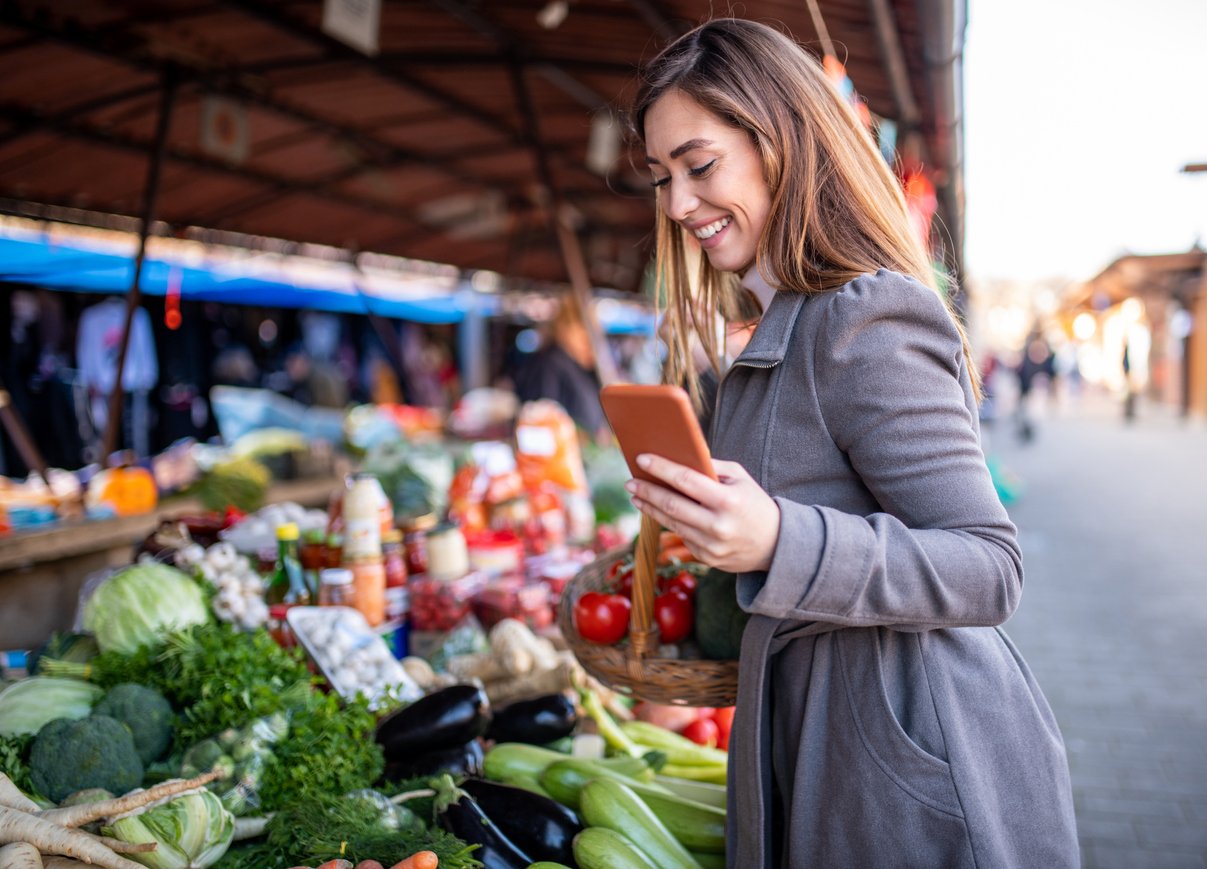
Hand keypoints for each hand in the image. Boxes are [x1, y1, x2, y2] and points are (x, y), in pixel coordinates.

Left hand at [625, 454, 779, 573]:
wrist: (776, 545)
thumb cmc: (754, 503)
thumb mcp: (740, 479)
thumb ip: (711, 468)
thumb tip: (678, 457)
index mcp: (729, 500)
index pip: (687, 481)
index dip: (661, 469)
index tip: (641, 459)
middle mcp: (719, 525)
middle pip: (672, 505)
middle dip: (647, 491)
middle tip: (630, 482)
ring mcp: (712, 545)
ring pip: (672, 523)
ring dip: (651, 508)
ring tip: (637, 495)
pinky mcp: (707, 559)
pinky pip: (682, 537)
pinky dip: (669, 522)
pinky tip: (658, 511)